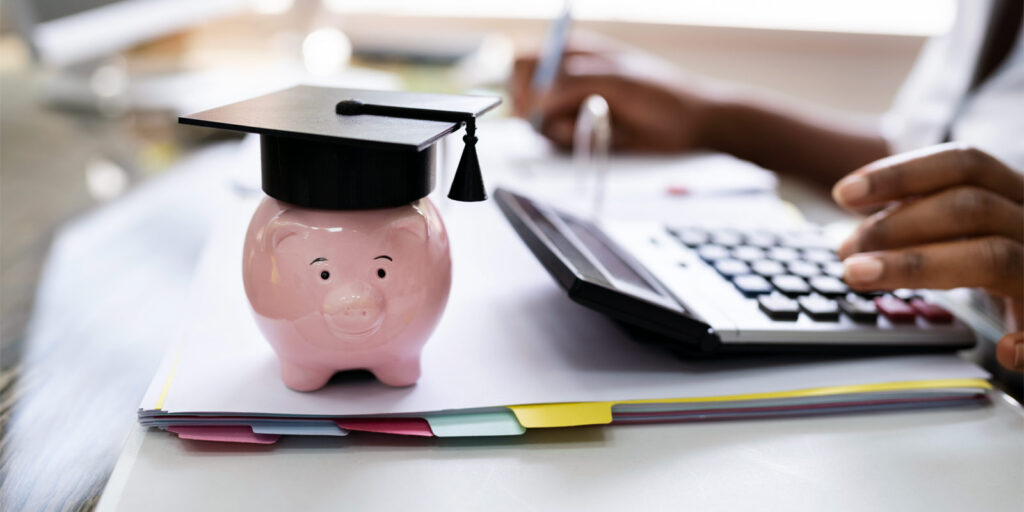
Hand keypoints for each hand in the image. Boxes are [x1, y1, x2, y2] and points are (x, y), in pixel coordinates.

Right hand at [509, 49, 717, 151]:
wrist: (690, 125)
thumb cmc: (661, 93)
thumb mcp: (616, 81)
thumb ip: (571, 86)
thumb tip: (535, 101)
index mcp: (573, 52)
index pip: (525, 61)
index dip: (523, 83)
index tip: (536, 102)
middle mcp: (567, 78)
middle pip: (525, 95)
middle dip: (540, 112)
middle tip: (569, 118)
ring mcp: (572, 106)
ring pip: (539, 122)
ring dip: (561, 129)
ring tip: (595, 124)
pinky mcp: (580, 131)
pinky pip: (557, 140)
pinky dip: (572, 142)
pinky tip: (599, 135)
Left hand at [832, 143, 1023, 369]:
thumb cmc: (1001, 261)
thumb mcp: (966, 232)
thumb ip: (920, 224)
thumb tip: (851, 242)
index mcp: (1014, 194)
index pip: (963, 163)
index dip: (900, 174)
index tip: (844, 194)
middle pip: (970, 207)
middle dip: (895, 226)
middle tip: (845, 251)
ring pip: (994, 256)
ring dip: (916, 266)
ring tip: (860, 276)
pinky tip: (1003, 351)